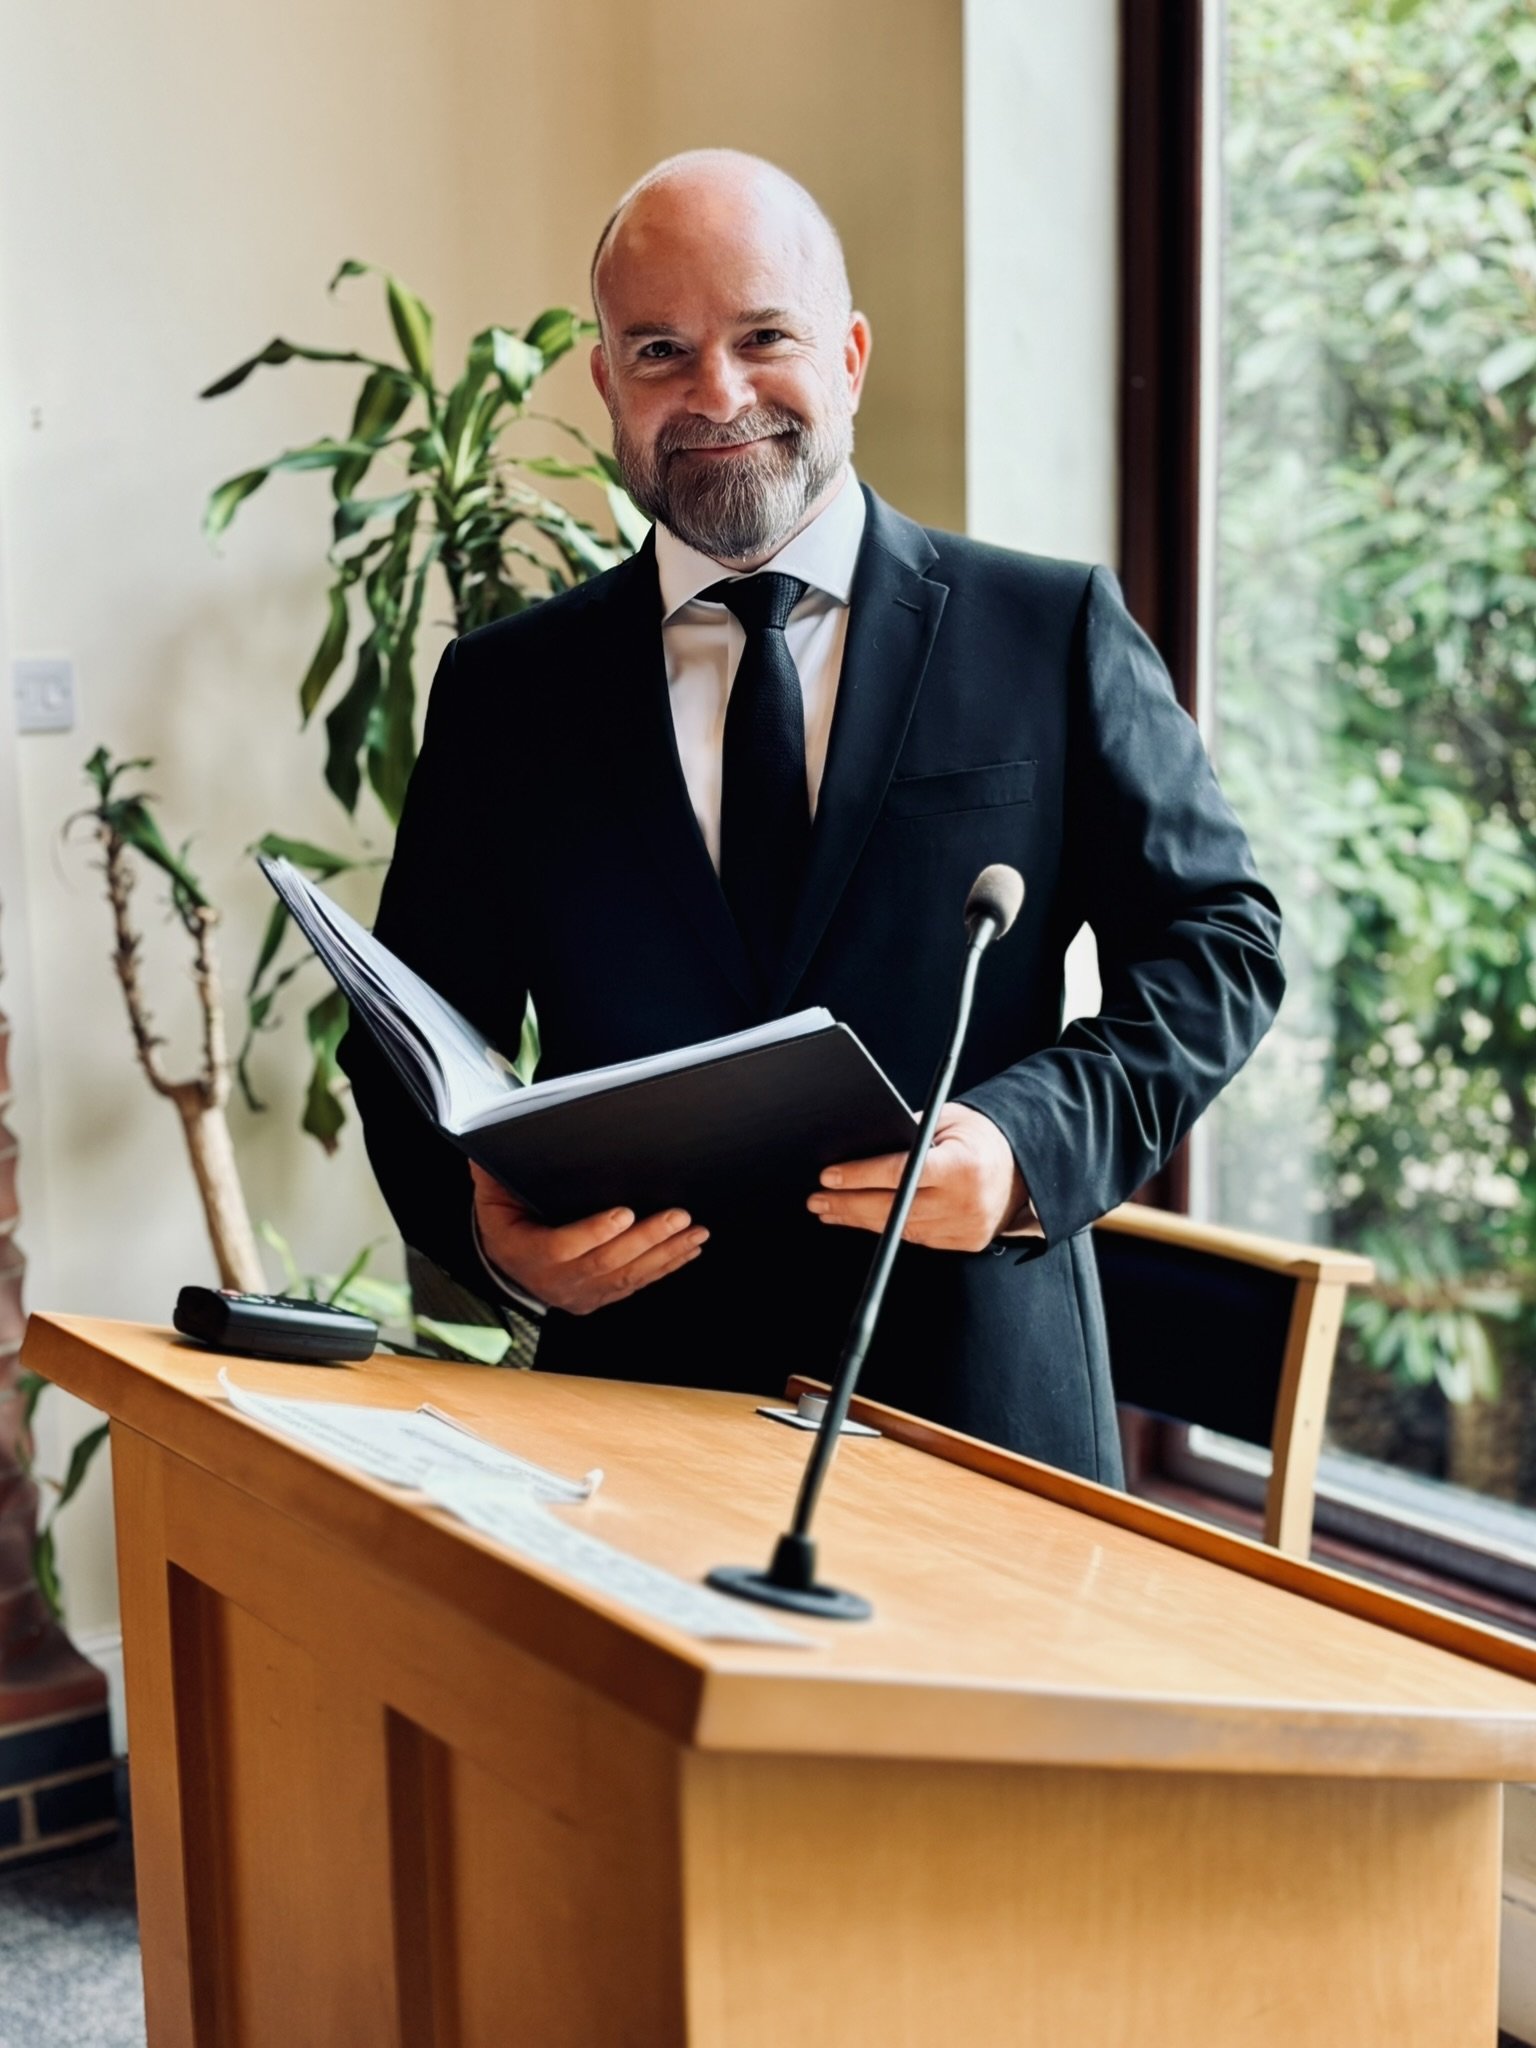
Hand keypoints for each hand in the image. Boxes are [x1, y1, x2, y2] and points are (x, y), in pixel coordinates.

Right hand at [471, 1163, 707, 1314]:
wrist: (508, 1262)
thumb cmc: (506, 1220)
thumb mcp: (492, 1196)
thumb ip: (492, 1173)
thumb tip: (487, 1147)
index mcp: (525, 1253)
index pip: (561, 1247)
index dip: (594, 1233)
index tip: (623, 1213)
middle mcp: (555, 1280)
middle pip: (606, 1262)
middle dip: (647, 1238)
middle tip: (677, 1216)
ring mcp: (582, 1292)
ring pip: (628, 1275)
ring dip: (665, 1253)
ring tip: (693, 1231)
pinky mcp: (602, 1296)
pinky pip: (637, 1283)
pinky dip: (666, 1266)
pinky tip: (688, 1250)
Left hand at [807, 1102, 1025, 1251]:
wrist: (1025, 1165)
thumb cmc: (980, 1136)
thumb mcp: (945, 1120)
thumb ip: (907, 1134)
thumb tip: (860, 1147)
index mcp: (962, 1166)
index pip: (899, 1173)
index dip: (859, 1176)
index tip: (829, 1177)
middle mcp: (966, 1202)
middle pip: (893, 1208)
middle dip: (849, 1204)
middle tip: (817, 1201)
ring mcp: (967, 1228)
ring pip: (901, 1228)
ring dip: (862, 1220)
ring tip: (831, 1211)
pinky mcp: (966, 1242)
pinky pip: (917, 1238)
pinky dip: (888, 1228)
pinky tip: (864, 1220)